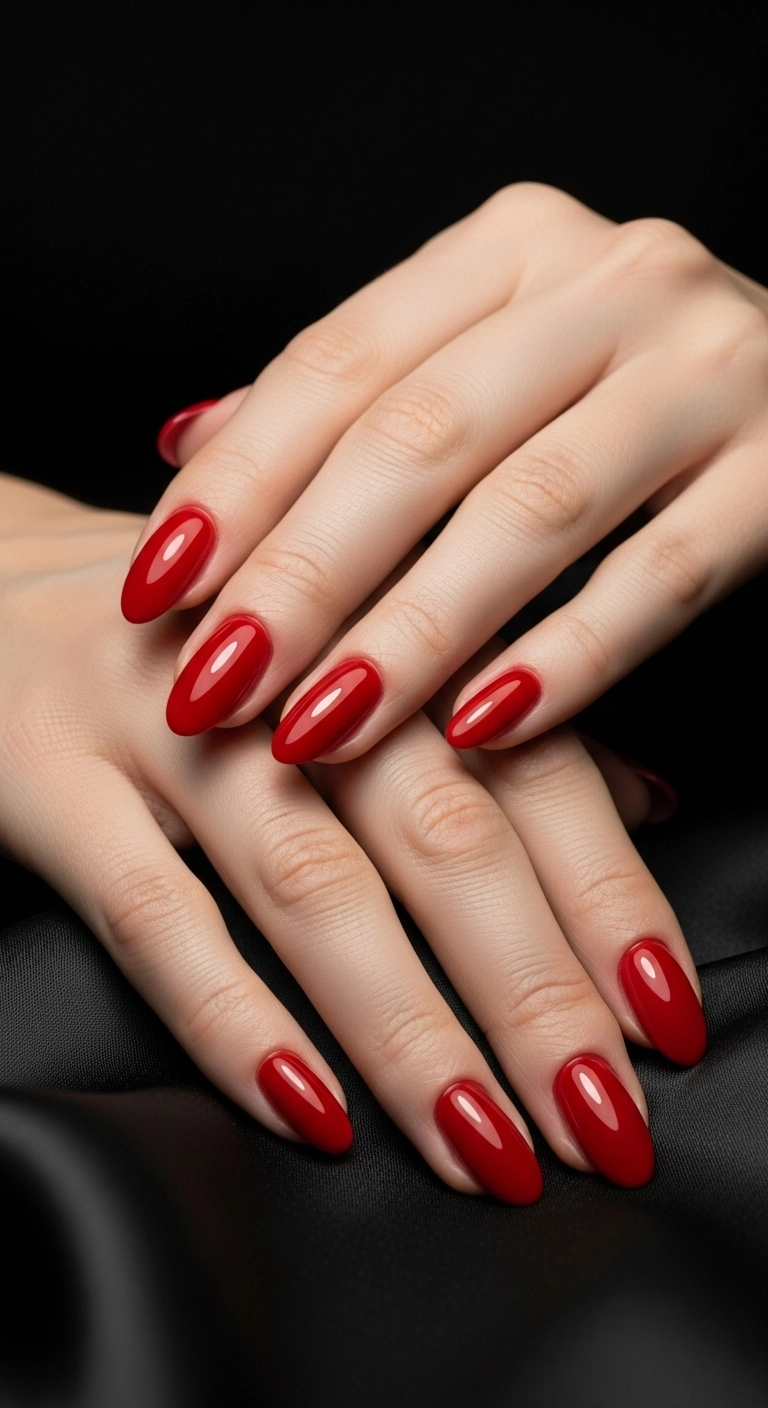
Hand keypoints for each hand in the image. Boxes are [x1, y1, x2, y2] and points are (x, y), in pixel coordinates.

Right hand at [1, 475, 703, 1198]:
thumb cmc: (208, 638)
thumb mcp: (354, 648)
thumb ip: (496, 721)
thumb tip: (647, 802)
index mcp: (379, 620)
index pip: (529, 760)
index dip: (608, 894)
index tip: (663, 1016)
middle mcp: (285, 664)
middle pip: (439, 826)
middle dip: (531, 986)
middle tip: (598, 1117)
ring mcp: (160, 719)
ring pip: (309, 878)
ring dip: (407, 1026)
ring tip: (482, 1145)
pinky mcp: (49, 778)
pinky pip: (149, 913)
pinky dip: (233, 1019)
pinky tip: (306, 1112)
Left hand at [121, 183, 767, 758]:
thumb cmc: (627, 386)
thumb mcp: (491, 358)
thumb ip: (355, 400)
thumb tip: (186, 446)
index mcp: (515, 249)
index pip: (339, 361)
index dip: (239, 479)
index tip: (157, 586)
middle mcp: (614, 285)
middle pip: (419, 437)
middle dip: (300, 573)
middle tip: (216, 681)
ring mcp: (712, 370)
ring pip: (530, 509)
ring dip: (409, 633)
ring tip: (317, 727)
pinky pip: (660, 577)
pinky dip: (566, 659)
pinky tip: (480, 730)